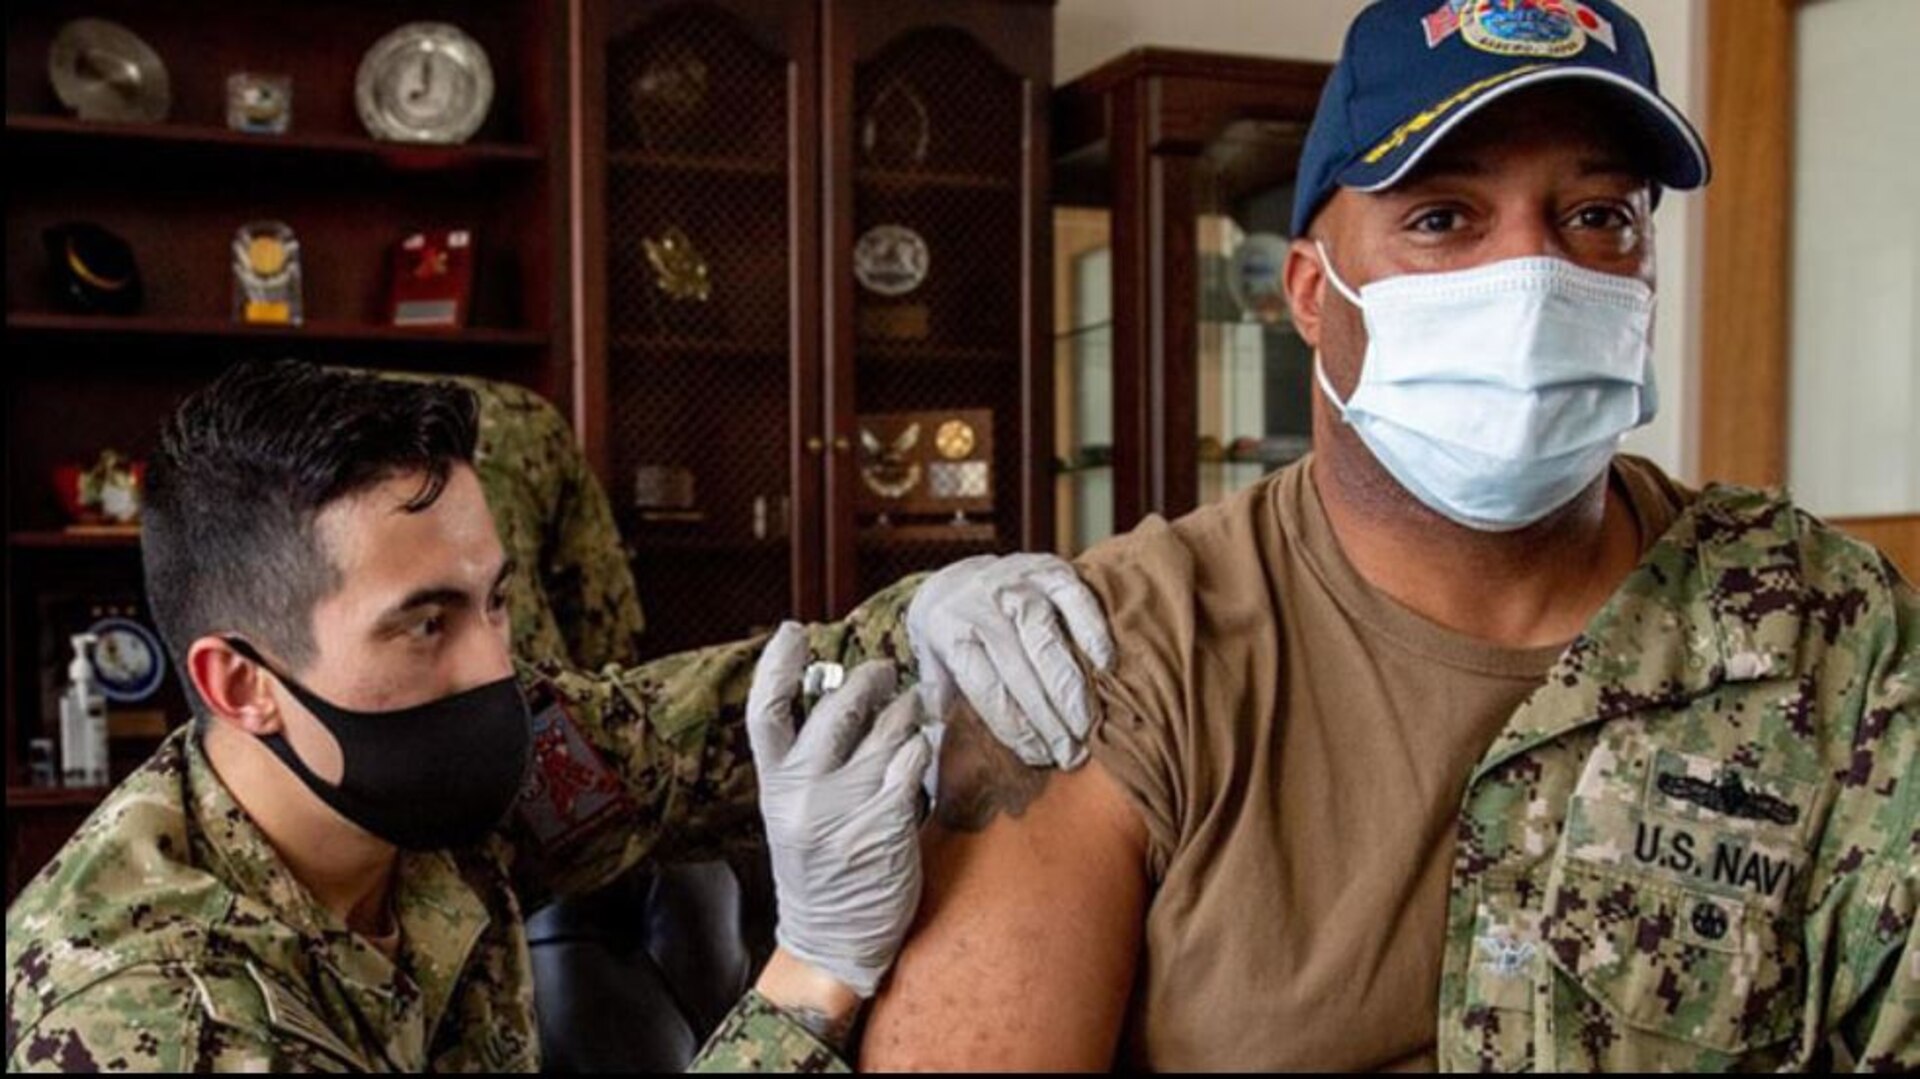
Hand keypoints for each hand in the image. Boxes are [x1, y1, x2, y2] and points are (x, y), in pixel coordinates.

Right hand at [747, 623, 933, 998]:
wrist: (833, 940)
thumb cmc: (819, 868)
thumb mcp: (793, 813)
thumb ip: (807, 762)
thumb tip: (833, 692)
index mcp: (774, 787)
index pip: (764, 712)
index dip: (776, 665)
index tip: (793, 629)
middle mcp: (803, 794)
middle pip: (834, 710)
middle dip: (866, 680)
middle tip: (883, 670)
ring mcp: (843, 810)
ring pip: (882, 733)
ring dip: (902, 709)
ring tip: (911, 703)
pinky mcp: (884, 825)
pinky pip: (909, 765)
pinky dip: (918, 749)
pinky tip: (920, 748)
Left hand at [907, 553, 1114, 768]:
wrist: (957, 575)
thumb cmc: (951, 636)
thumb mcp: (932, 666)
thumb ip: (939, 705)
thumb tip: (936, 767)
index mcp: (950, 632)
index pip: (988, 689)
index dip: (1015, 727)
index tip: (1039, 757)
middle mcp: (981, 605)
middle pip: (1019, 669)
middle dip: (1048, 718)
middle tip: (1072, 754)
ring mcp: (1016, 583)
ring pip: (1046, 637)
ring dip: (1070, 685)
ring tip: (1088, 724)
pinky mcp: (1049, 567)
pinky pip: (1075, 598)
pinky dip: (1092, 630)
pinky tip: (1106, 665)